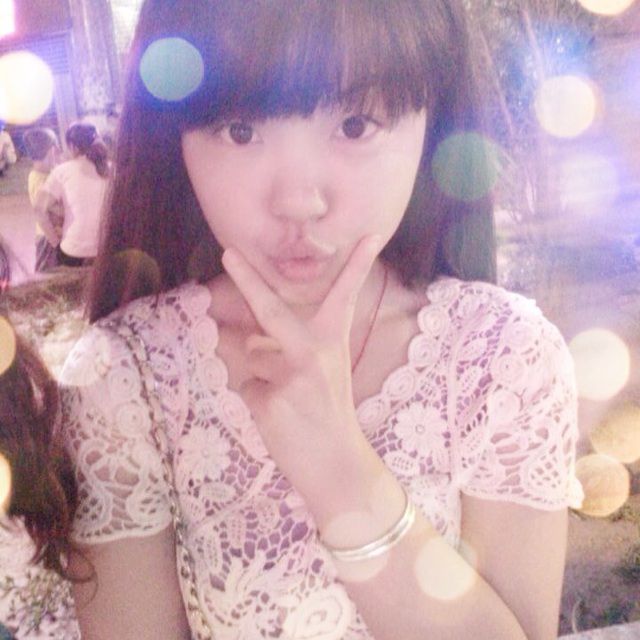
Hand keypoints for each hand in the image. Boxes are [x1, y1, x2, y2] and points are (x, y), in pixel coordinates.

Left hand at [221, 236, 383, 516]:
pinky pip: (248, 386)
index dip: (358, 265)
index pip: (345, 297)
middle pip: (271, 310)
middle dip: (247, 279)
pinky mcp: (273, 398)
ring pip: (254, 356)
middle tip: (227, 252)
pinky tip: (280, 417)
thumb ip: (292, 349)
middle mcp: (316, 351)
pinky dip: (257, 400)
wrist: (338, 466)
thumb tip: (248, 336)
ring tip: (289, 402)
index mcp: (334, 342)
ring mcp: (294, 374)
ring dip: (262, 375)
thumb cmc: (329, 417)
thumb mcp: (323, 374)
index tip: (371, 235)